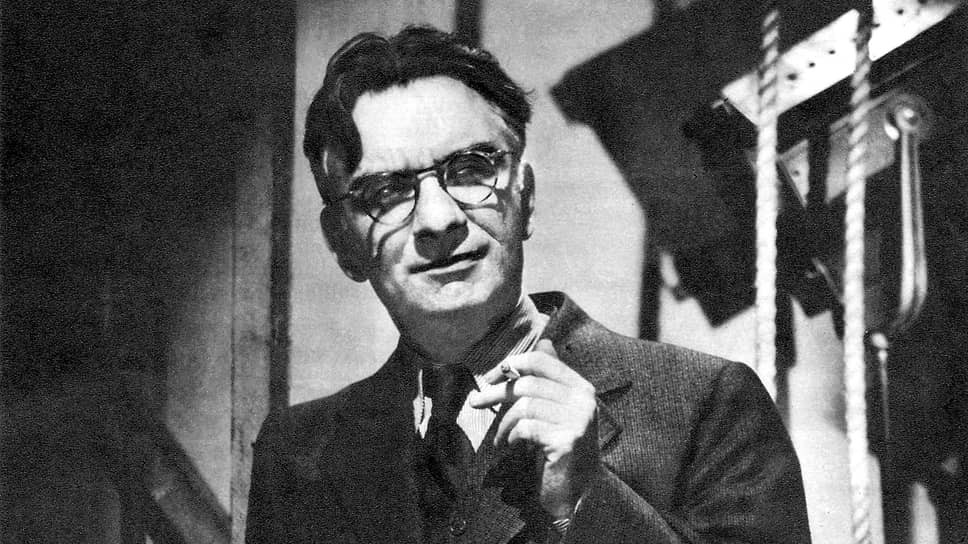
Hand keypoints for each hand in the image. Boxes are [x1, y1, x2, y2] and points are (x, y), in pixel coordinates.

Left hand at [468, 339, 598, 517]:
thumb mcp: (558, 408)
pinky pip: (526, 427)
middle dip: (497, 393)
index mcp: (581, 388)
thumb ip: (551, 378)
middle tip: (475, 402)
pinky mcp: (567, 441)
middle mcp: (584, 401)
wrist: (575, 493)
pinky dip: (511, 436)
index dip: (512, 364)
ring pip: (524, 406)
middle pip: (528, 383)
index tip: (491, 377)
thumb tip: (546, 339)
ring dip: (504, 422)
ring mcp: (578, 421)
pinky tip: (511, 446)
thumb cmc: (560, 448)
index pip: (543, 360)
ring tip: (501, 436)